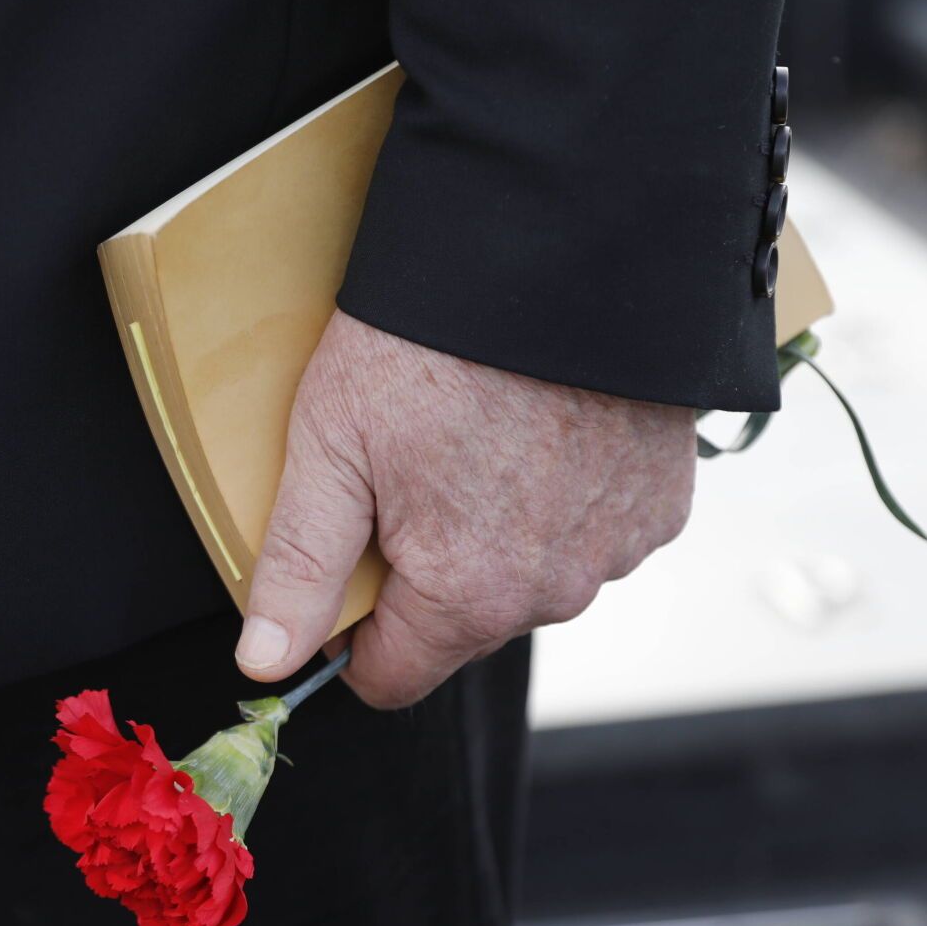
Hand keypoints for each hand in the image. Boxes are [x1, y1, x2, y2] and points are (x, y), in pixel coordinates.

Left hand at [234, 310, 695, 707]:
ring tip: (476, 438)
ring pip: (531, 579)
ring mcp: (617, 548)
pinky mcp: (662, 502)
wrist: (556, 249)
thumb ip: (296, 570)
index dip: (351, 632)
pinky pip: (594, 531)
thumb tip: (264, 664)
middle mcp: (553, 593)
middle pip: (461, 625)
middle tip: (406, 470)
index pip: (391, 677)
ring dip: (500, 535)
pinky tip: (540, 430)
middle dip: (426, 572)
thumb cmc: (428, 343)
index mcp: (466, 597)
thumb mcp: (330, 449)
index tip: (342, 568)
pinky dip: (565, 498)